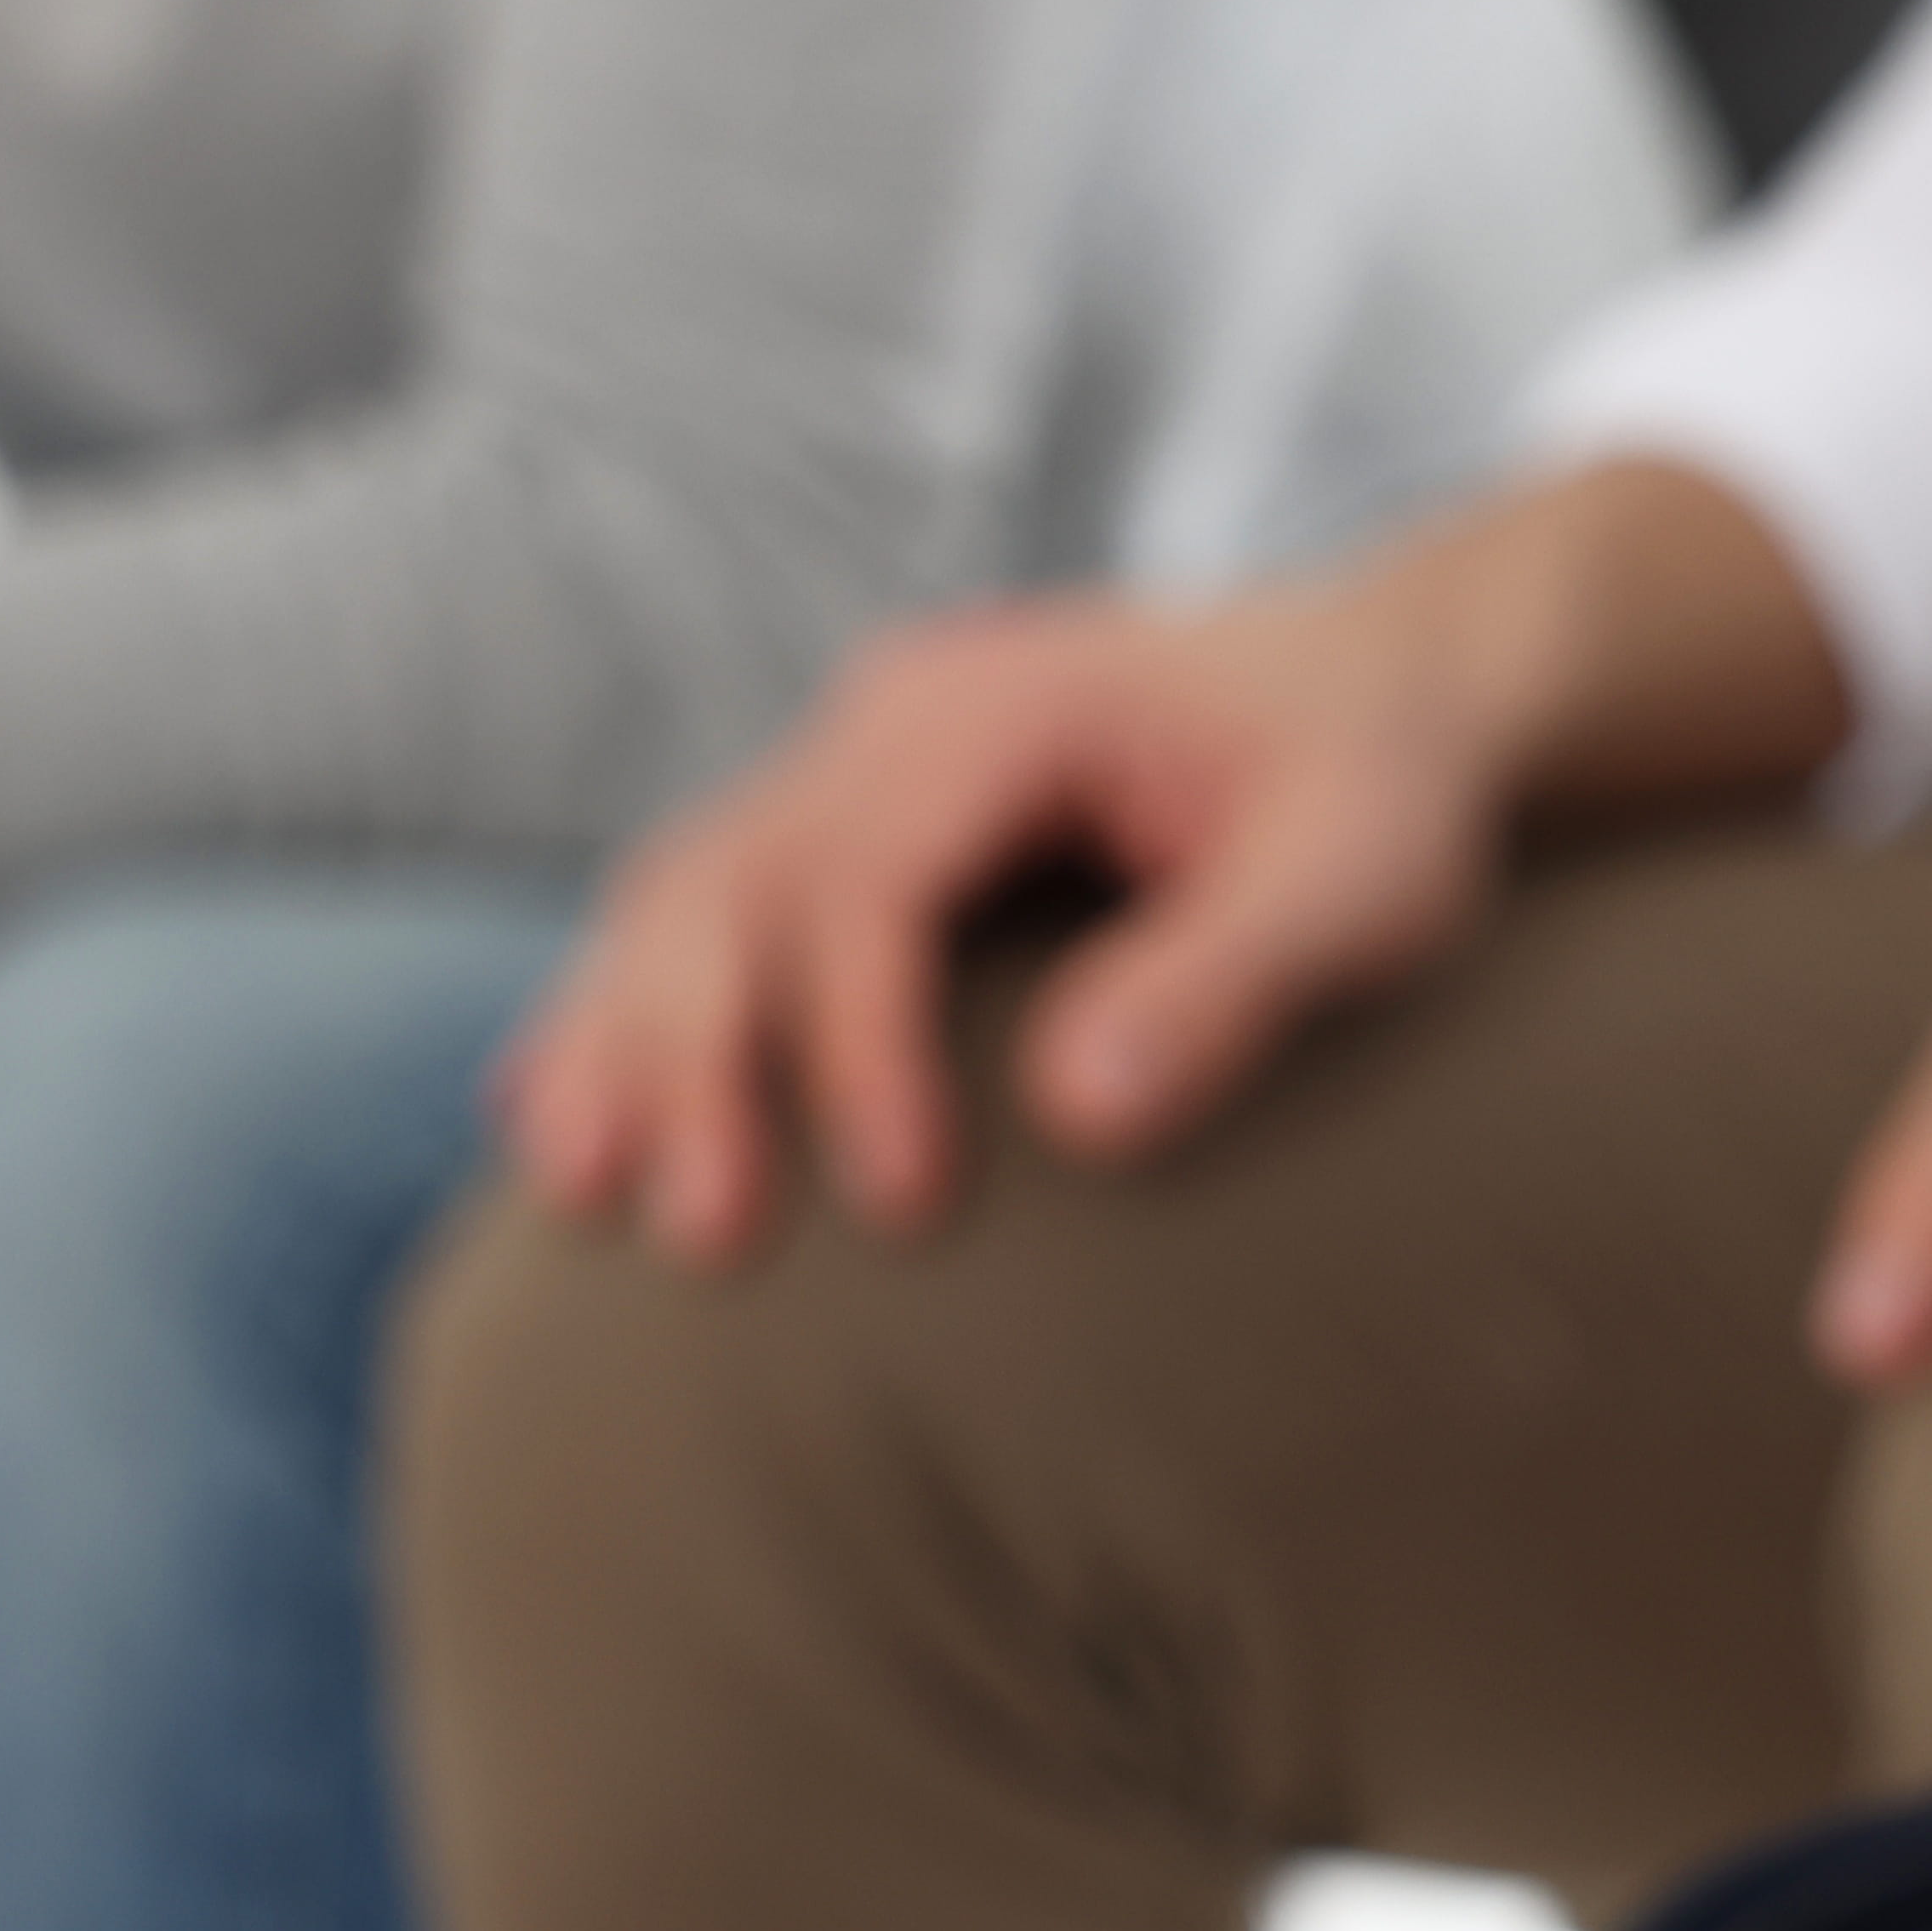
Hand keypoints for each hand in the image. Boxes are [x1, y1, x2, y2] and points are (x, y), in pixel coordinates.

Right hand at [491, 587, 1508, 1266]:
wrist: (1376, 693)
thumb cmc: (1378, 792)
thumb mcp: (1363, 879)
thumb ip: (1235, 978)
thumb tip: (1079, 1116)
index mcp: (1009, 705)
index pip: (874, 869)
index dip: (862, 1039)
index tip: (903, 1202)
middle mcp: (897, 715)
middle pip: (734, 879)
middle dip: (698, 1058)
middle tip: (707, 1237)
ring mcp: (850, 763)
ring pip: (678, 893)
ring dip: (619, 1042)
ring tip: (582, 1197)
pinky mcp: (840, 827)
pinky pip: (692, 912)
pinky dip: (617, 1013)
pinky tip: (553, 1119)